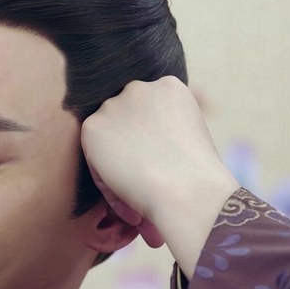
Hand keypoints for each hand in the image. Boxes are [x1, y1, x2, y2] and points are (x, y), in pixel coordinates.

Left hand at [81, 76, 239, 276]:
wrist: (186, 191)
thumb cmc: (197, 177)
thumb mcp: (189, 139)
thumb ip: (163, 132)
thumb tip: (146, 150)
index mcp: (169, 87)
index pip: (146, 114)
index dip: (150, 146)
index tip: (159, 169)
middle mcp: (139, 88)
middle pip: (124, 125)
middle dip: (131, 153)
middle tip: (146, 185)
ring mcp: (113, 106)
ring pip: (107, 144)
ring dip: (117, 170)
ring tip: (139, 198)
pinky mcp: (92, 127)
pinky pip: (93, 161)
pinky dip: (107, 185)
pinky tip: (129, 201)